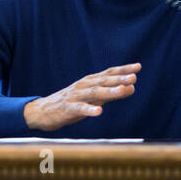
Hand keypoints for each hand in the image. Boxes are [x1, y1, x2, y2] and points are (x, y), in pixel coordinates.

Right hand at [23, 63, 140, 130]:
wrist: (43, 111)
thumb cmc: (72, 103)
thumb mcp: (93, 97)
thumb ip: (111, 93)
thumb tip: (132, 87)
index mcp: (90, 81)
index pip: (109, 73)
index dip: (123, 70)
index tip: (138, 67)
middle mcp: (84, 85)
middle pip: (104, 81)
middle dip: (119, 79)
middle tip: (133, 77)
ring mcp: (75, 96)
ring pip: (94, 93)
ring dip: (109, 91)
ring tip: (123, 90)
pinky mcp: (67, 108)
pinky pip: (79, 109)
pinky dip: (89, 109)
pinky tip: (99, 112)